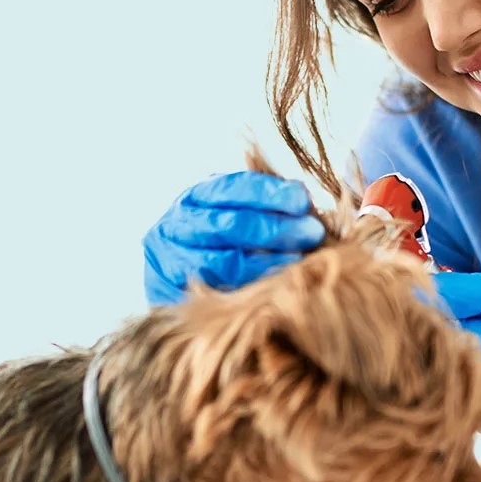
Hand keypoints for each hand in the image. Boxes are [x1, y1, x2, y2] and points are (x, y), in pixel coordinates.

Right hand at [143, 171, 325, 305]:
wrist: (168, 284)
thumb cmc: (215, 246)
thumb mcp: (232, 217)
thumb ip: (264, 210)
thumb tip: (307, 204)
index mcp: (197, 197)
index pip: (234, 187)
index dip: (270, 193)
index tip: (302, 200)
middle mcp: (179, 224)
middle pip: (231, 225)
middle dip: (276, 228)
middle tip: (312, 232)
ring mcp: (171, 259)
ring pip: (223, 262)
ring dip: (267, 262)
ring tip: (298, 261)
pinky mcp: (169, 291)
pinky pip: (214, 294)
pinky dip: (247, 291)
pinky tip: (273, 289)